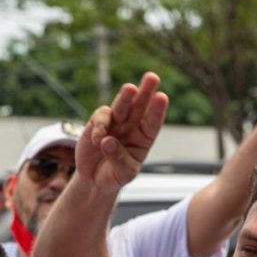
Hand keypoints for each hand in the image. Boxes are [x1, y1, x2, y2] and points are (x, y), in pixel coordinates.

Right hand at [75, 72, 168, 196]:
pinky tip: (98, 140)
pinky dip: (100, 125)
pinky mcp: (97, 123)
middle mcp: (131, 126)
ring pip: (122, 106)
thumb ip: (118, 159)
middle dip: (146, 91)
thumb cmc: (115, 176)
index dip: (157, 110)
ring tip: (130, 89)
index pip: (153, 122)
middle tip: (153, 77)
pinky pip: (100, 117)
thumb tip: (107, 141)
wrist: (94, 179)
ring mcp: (115, 123)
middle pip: (140, 106)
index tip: (162, 97)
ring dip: (125, 97)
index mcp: (144, 138)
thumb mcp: (123, 174)